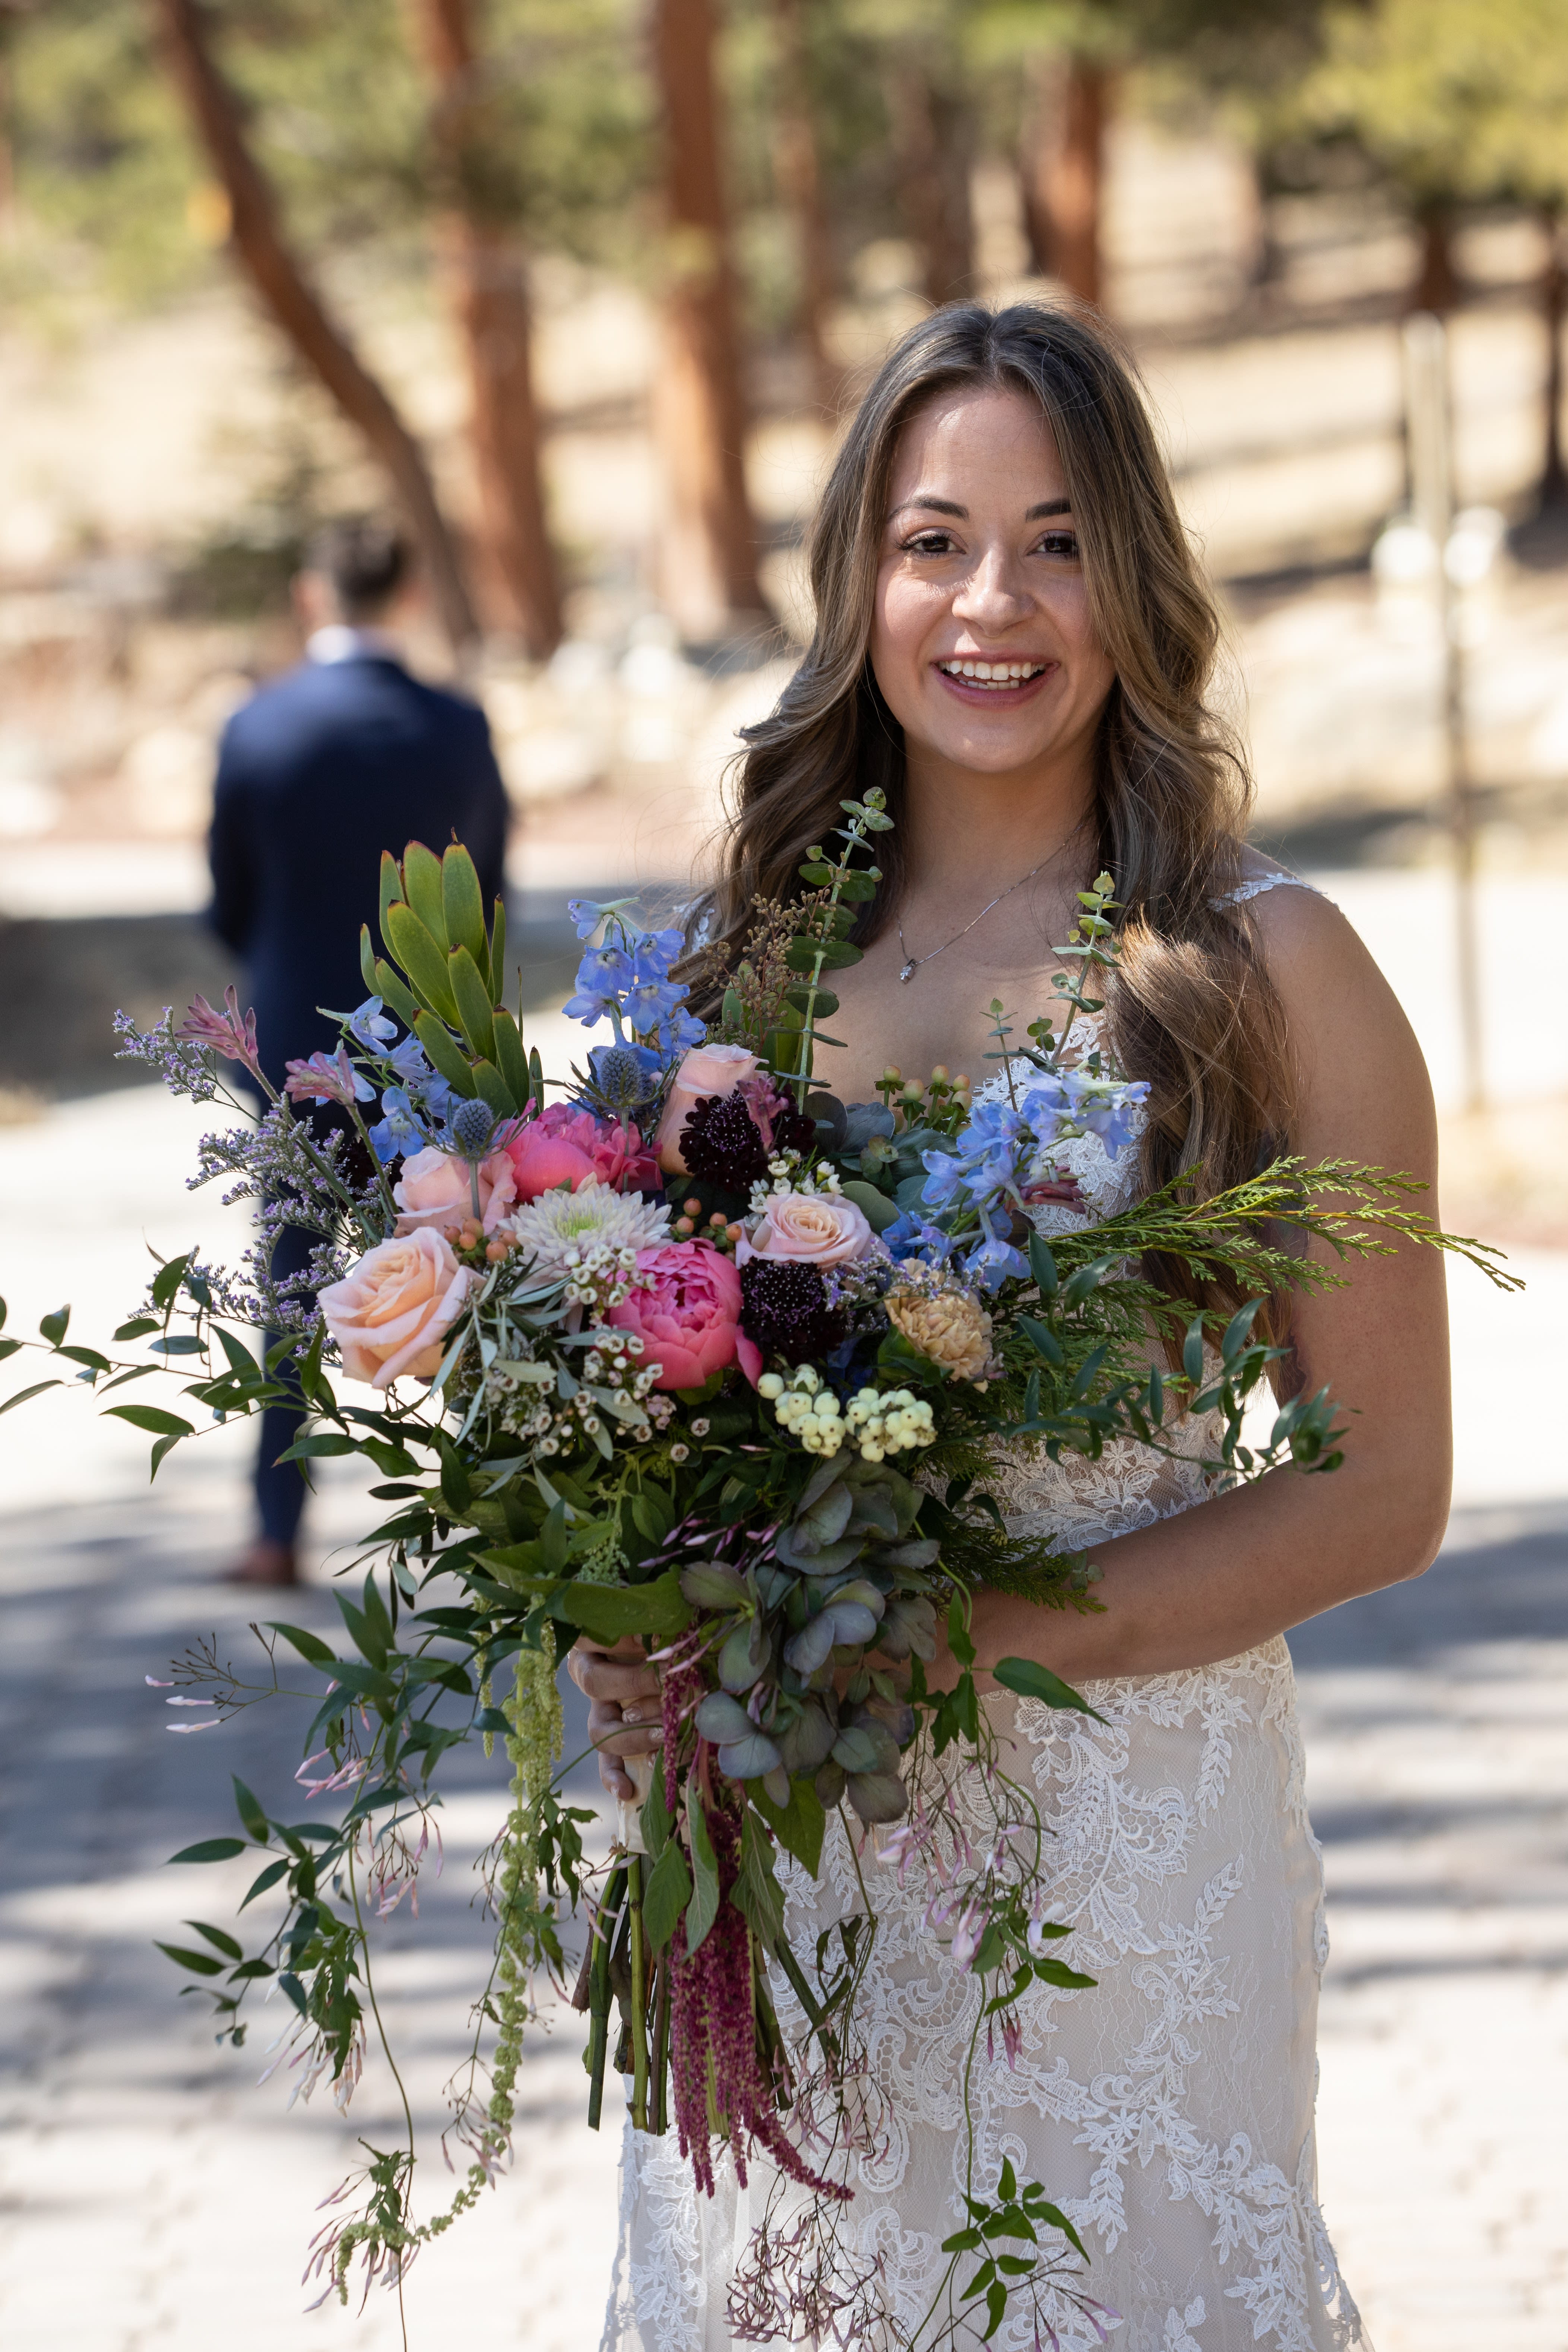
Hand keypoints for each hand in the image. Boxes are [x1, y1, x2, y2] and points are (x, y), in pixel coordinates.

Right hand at [567, 1634, 661, 1800]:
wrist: (660, 1648)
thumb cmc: (658, 1625)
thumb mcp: (654, 1616)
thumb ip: (658, 1621)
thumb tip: (674, 1633)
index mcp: (594, 1639)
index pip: (593, 1634)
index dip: (623, 1637)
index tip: (654, 1636)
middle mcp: (589, 1673)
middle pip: (596, 1683)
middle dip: (636, 1683)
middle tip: (669, 1679)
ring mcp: (598, 1708)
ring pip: (600, 1729)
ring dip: (635, 1733)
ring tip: (665, 1732)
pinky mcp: (610, 1736)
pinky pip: (605, 1761)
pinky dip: (613, 1776)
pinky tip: (626, 1790)